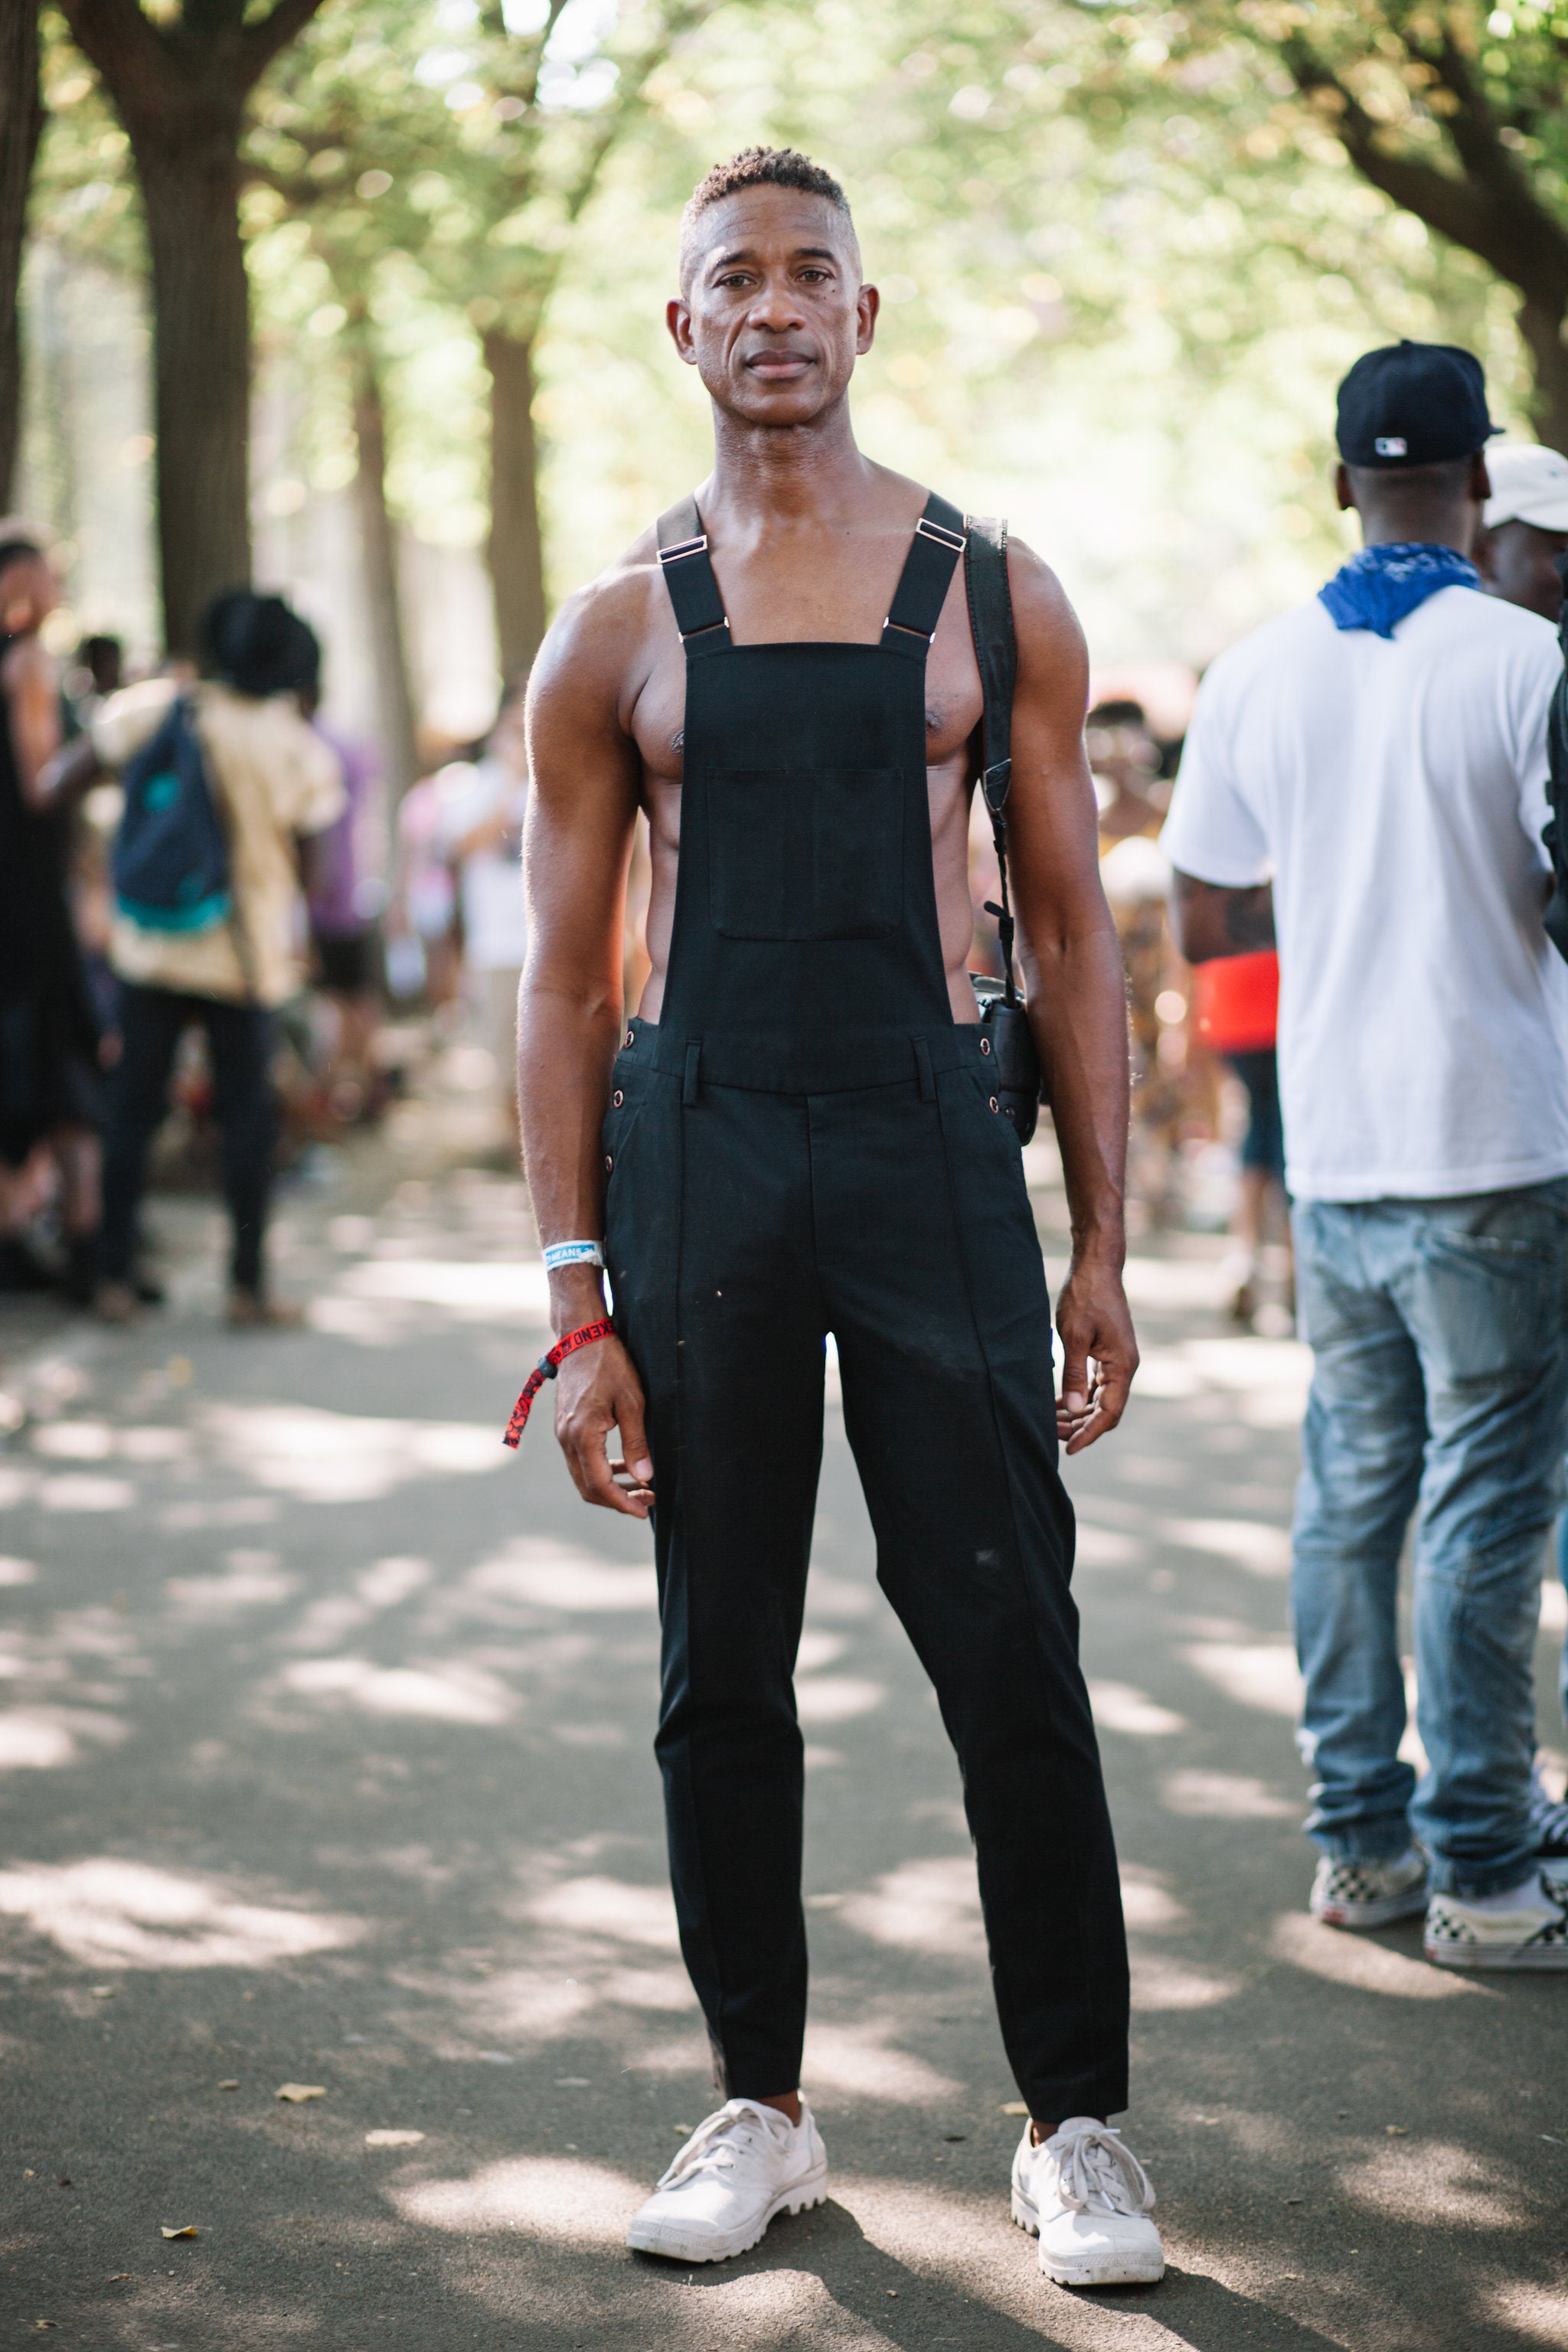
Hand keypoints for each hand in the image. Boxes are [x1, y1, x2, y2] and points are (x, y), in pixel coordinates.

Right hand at [554, 1334, 654, 1516]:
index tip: (644, 1511)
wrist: (581, 1338)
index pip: (600, 1485)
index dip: (622, 1503)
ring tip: (641, 1486)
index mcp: (582, 1435)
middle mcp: (567, 1439)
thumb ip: (637, 1442)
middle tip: (648, 1500)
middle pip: (587, 1487)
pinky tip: (624, 1467)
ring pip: (583, 1476)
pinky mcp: (565, 1427)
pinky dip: (601, 1470)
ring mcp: (562, 1433)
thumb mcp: (632, 1402)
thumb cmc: (611, 1365)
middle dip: (617, 1500)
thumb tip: (645, 1477)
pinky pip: (580, 1460)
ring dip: (610, 1487)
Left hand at [1055, 1257, 1137, 1454]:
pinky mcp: (1107, 1353)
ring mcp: (1117, 1360)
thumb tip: (1074, 1408)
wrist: (1097, 1267)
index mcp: (1122, 1366)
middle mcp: (1124, 1367)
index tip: (1069, 1449)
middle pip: (1105, 1410)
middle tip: (1050, 1434)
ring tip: (1051, 1422)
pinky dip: (1078, 1396)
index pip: (1109, 1413)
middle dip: (1079, 1426)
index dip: (1089, 1434)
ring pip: (1099, 1399)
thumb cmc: (1085, 1297)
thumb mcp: (1074, 1336)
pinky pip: (1095, 1384)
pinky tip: (1058, 1403)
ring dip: (1078, 1413)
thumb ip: (1074, 1374)